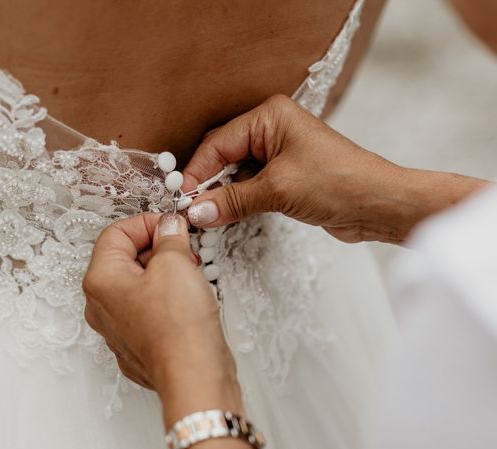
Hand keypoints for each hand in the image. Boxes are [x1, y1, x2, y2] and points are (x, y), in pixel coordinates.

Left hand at [83, 213, 242, 425]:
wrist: (193, 376)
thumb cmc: (178, 327)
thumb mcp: (175, 262)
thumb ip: (169, 236)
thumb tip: (168, 227)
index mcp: (100, 279)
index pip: (115, 232)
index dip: (147, 222)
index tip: (172, 225)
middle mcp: (100, 305)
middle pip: (124, 258)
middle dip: (156, 247)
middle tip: (184, 248)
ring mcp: (117, 328)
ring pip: (137, 284)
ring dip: (164, 271)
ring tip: (190, 274)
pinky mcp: (137, 344)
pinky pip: (147, 308)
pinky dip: (165, 297)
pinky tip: (186, 300)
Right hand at [183, 95, 486, 243]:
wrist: (379, 205)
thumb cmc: (341, 182)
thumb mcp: (279, 190)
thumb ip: (233, 201)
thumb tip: (197, 211)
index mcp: (270, 118)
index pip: (218, 143)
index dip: (199, 172)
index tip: (184, 199)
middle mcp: (272, 131)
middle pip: (223, 156)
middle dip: (208, 184)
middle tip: (192, 210)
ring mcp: (279, 154)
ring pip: (235, 173)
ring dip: (223, 195)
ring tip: (208, 216)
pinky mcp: (285, 177)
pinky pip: (250, 187)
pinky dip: (238, 201)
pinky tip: (227, 215)